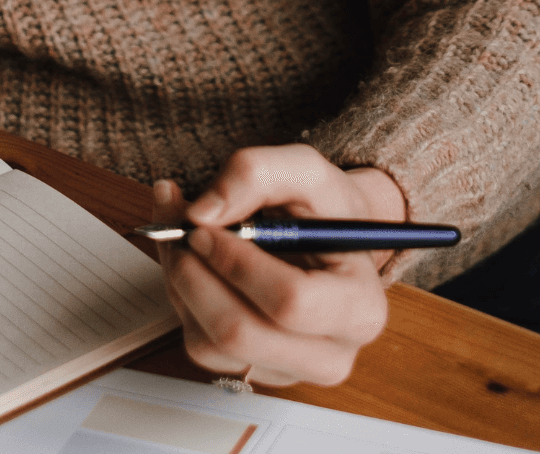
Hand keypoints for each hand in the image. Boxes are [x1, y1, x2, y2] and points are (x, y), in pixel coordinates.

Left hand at [155, 144, 401, 388]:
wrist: (328, 234)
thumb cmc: (324, 207)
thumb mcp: (304, 169)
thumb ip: (255, 173)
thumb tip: (201, 212)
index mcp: (360, 308)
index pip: (290, 302)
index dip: (236, 261)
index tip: (204, 225)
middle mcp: (329, 354)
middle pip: (240, 333)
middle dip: (194, 273)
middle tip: (179, 227)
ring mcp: (287, 369)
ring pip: (210, 343)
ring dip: (181, 282)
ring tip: (179, 234)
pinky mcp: (252, 370)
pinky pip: (199, 345)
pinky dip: (181, 298)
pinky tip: (191, 261)